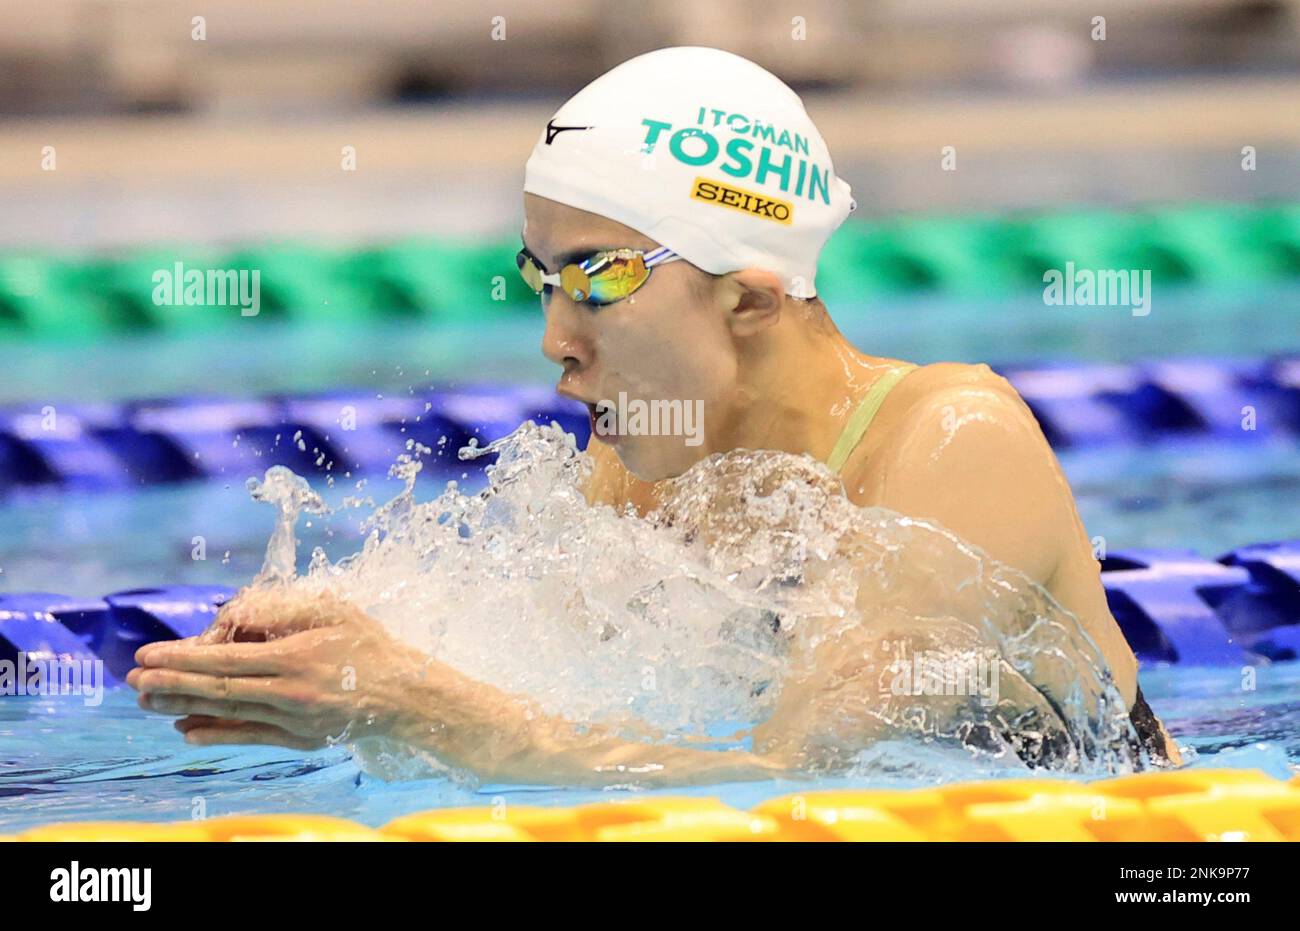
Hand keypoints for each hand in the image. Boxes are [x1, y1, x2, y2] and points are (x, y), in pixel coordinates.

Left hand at [126, 587, 430, 749]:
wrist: (405, 694)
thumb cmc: (367, 644)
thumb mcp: (332, 609)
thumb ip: (281, 608)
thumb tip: (231, 615)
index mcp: (296, 657)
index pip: (225, 660)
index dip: (182, 659)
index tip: (147, 656)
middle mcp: (291, 693)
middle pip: (218, 690)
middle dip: (170, 684)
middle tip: (132, 681)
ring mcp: (295, 721)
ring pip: (228, 715)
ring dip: (183, 708)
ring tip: (147, 703)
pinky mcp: (300, 740)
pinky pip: (249, 738)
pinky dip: (216, 734)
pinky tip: (187, 729)